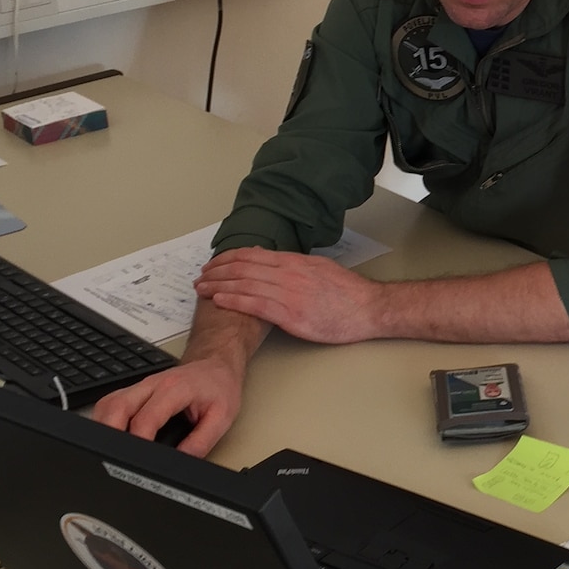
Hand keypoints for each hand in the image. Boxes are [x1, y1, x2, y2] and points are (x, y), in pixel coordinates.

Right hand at [92, 355, 244, 457]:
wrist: (217, 367)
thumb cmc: (219, 388)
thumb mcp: (221, 418)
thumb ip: (201, 442)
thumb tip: (181, 463)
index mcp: (175, 389)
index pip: (146, 417)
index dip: (138, 441)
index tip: (136, 459)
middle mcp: (153, 384)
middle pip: (117, 405)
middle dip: (109, 432)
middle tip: (111, 455)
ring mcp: (142, 385)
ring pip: (109, 402)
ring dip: (103, 425)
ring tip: (108, 448)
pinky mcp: (136, 390)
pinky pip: (112, 402)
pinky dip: (106, 419)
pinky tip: (110, 434)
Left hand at [193, 247, 383, 344]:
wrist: (367, 308)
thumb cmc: (347, 293)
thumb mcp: (320, 268)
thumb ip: (295, 266)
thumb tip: (273, 261)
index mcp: (295, 262)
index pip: (252, 255)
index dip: (228, 258)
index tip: (213, 264)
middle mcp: (289, 273)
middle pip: (243, 267)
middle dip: (217, 271)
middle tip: (200, 277)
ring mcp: (289, 293)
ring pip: (244, 283)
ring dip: (219, 285)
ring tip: (202, 288)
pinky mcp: (291, 313)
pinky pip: (255, 303)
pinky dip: (234, 299)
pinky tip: (220, 299)